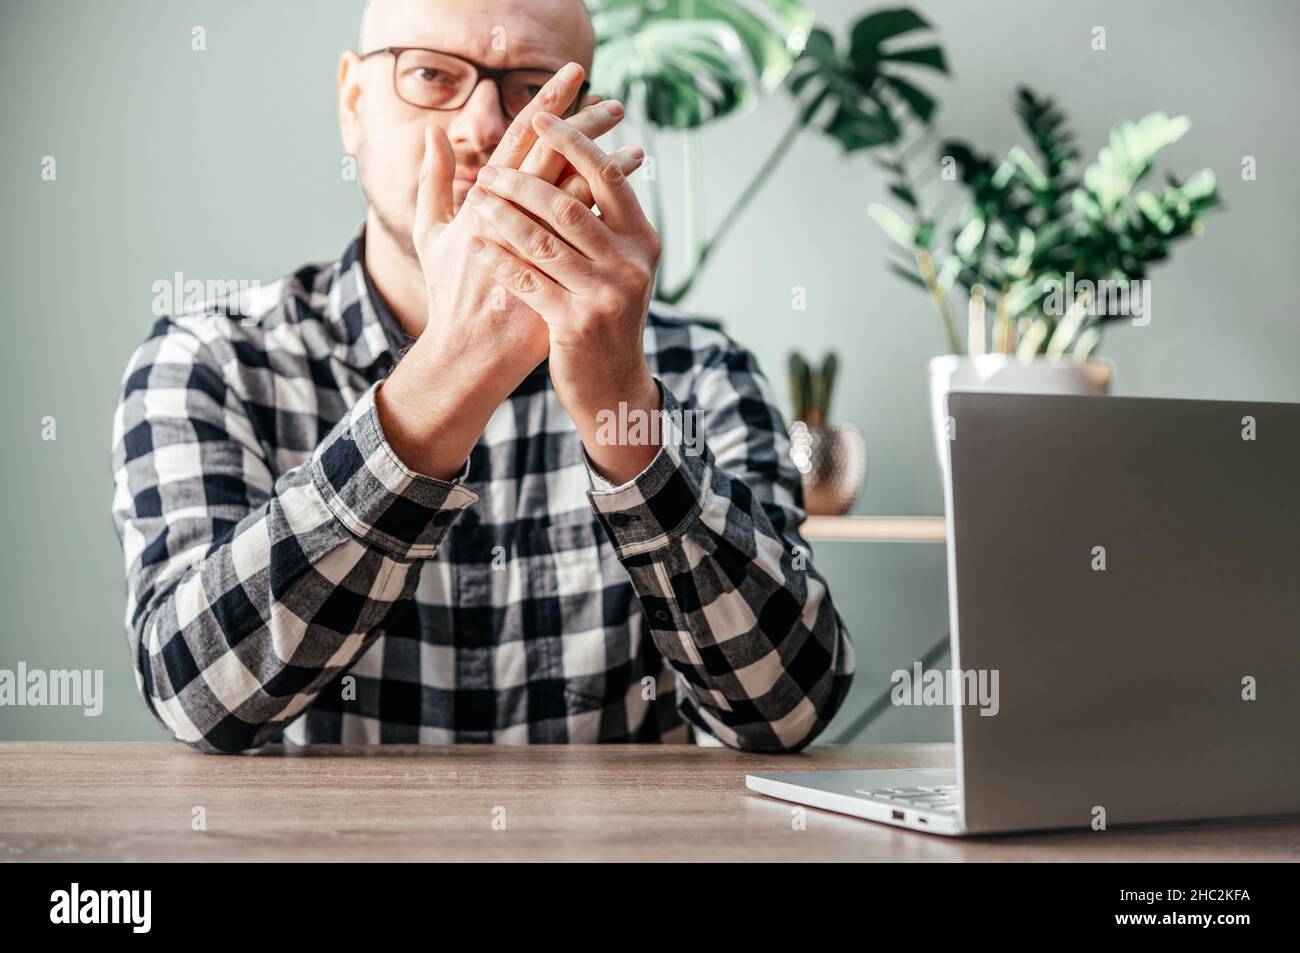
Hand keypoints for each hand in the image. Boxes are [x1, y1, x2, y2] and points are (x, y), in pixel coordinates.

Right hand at [376, 65, 626, 479]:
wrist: (469, 353)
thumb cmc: (449, 292)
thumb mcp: (430, 234)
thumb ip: (432, 181)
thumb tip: (434, 134)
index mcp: (480, 202)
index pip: (519, 140)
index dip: (546, 106)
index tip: (572, 80)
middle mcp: (511, 219)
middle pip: (557, 157)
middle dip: (586, 125)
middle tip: (613, 103)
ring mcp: (538, 250)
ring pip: (580, 194)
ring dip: (609, 167)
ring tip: (634, 146)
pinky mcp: (561, 275)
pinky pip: (593, 237)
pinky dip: (612, 212)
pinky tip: (633, 199)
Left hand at [465, 112, 662, 483]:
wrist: (614, 386)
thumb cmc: (607, 316)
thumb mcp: (620, 267)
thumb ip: (604, 216)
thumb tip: (585, 156)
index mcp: (641, 241)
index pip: (608, 177)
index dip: (575, 141)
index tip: (542, 115)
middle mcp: (629, 264)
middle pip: (569, 204)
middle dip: (523, 180)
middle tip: (488, 167)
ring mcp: (604, 295)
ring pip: (543, 241)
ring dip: (503, 214)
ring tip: (475, 196)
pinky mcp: (575, 323)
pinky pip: (528, 280)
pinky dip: (500, 258)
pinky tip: (477, 244)